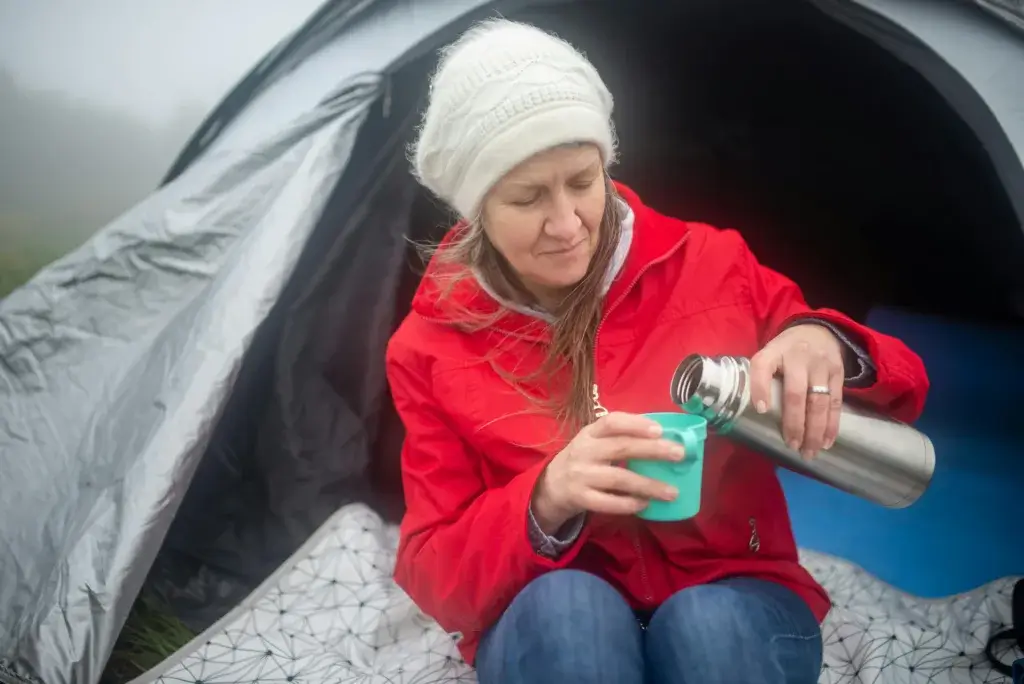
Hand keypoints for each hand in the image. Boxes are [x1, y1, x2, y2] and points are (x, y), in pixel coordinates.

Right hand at [532, 412, 684, 532]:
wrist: (552, 485)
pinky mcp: (580, 498)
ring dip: (648, 485)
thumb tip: (664, 440)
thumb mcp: (594, 442)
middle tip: (679, 455)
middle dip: (652, 451)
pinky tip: (645, 504)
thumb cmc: (584, 459)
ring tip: (672, 492)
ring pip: (618, 478)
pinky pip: (608, 503)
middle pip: (620, 448)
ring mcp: (581, 475)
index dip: (636, 424)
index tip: (660, 430)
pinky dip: (628, 504)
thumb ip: (620, 439)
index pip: (612, 422)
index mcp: (590, 433)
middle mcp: (584, 451)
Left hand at [749, 323, 844, 460]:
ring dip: (814, 430)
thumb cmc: (786, 351)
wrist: (819, 330)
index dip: (760, 387)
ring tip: (809, 451)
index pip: (762, 366)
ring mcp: (821, 365)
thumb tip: (755, 414)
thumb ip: (761, 377)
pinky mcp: (838, 373)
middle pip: (795, 393)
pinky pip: (835, 402)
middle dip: (794, 423)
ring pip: (818, 401)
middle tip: (791, 446)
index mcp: (774, 351)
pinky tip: (826, 442)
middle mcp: (798, 357)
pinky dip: (831, 425)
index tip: (762, 410)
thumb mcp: (769, 354)